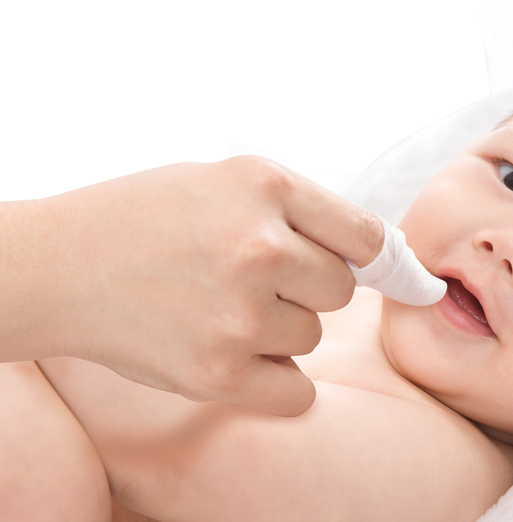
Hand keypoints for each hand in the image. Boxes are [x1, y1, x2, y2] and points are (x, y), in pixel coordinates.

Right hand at [0, 156, 383, 415]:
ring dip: (280, 331)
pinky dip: (276, 382)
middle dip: (308, 288)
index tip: (363, 268)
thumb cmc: (149, 217)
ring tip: (222, 308)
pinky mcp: (217, 373)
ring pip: (311, 337)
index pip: (365, 235)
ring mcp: (239, 314)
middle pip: (340, 290)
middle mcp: (259, 248)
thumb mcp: (227, 180)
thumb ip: (305, 210)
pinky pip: (295, 392)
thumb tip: (384, 254)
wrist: (59, 267)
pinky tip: (237, 356)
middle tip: (253, 279)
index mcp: (265, 187)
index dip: (368, 256)